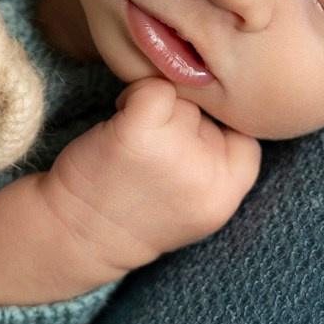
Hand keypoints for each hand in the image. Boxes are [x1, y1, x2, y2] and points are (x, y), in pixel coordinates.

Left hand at [42, 77, 262, 274]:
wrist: (78, 236)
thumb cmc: (134, 210)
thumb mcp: (196, 200)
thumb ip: (218, 162)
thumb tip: (217, 91)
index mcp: (227, 194)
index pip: (246, 134)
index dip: (212, 133)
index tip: (181, 154)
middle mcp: (209, 176)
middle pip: (208, 114)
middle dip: (179, 126)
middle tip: (149, 158)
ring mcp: (175, 153)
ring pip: (181, 99)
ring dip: (155, 112)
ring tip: (132, 146)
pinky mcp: (139, 133)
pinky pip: (151, 88)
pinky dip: (132, 95)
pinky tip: (118, 121)